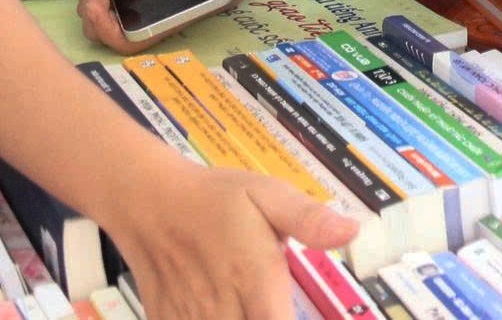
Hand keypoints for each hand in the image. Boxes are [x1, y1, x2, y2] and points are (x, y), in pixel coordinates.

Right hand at [105, 156, 351, 319]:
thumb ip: (308, 219)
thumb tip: (353, 232)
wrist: (148, 203)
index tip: (296, 310)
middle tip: (274, 302)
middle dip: (268, 318)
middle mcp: (223, 309)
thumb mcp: (267, 195)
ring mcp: (191, 319)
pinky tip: (224, 308)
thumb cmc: (216, 199)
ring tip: (250, 303)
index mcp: (255, 280)